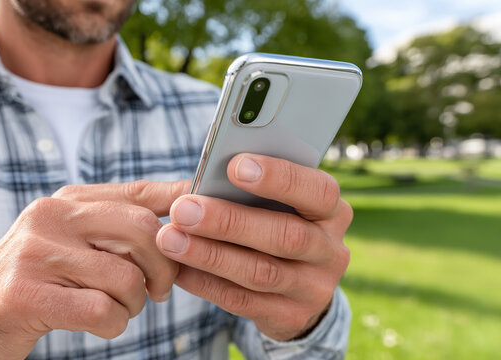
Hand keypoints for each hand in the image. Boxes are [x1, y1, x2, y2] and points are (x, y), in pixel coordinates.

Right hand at [0, 180, 188, 359]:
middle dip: (164, 269)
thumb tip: (184, 217)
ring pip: (126, 276)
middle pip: (144, 230)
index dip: (181, 203)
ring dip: (133, 304)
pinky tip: (100, 324)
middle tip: (158, 291)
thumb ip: (117, 228)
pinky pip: (101, 309)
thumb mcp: (74, 243)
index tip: (208, 217)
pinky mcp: (24, 292)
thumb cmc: (39, 282)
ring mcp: (35, 251)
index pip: (139, 192)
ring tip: (116, 309)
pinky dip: (113, 325)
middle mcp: (52, 215)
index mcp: (68, 200)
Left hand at [156, 154, 351, 340]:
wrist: (296, 288)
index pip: (318, 191)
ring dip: (209, 255)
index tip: (234, 166)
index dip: (279, 178)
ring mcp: (314, 288)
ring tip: (169, 239)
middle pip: (286, 235)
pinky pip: (242, 301)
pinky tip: (178, 268)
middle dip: (229, 221)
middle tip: (183, 209)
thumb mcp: (276, 204)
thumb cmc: (273, 224)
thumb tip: (203, 180)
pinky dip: (206, 283)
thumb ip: (251, 190)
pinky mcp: (290, 317)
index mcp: (331, 211)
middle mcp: (331, 250)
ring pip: (260, 272)